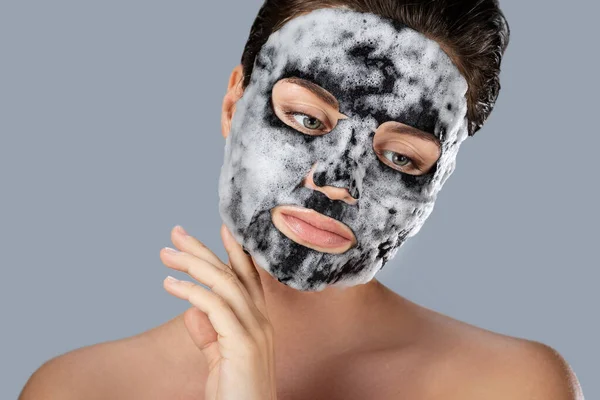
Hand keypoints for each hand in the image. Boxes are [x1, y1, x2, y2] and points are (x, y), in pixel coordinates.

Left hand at [160, 224, 276, 399]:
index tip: (222, 227)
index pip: (248, 277)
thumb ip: (208, 333)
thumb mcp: (219, 358)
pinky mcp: (242, 343)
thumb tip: (192, 309)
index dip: (235, 251)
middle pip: (232, 273)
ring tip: (166, 255)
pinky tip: (170, 285)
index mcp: (258, 322)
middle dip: (203, 249)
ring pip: (223, 283)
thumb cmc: (236, 393)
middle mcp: (261, 320)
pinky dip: (190, 291)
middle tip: (176, 233)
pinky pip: (214, 306)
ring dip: (192, 264)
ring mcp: (255, 330)